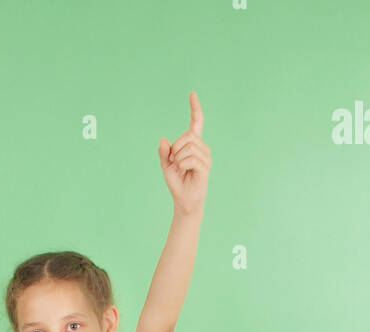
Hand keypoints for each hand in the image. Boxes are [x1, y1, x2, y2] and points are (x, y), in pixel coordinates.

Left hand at [158, 91, 210, 215]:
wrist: (183, 200)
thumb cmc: (176, 181)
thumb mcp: (165, 165)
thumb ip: (164, 152)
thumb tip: (163, 140)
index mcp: (193, 144)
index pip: (196, 122)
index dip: (194, 108)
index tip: (192, 94)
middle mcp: (202, 147)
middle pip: (187, 136)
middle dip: (176, 149)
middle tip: (175, 163)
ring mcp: (205, 157)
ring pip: (188, 147)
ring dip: (178, 159)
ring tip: (181, 169)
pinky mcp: (205, 167)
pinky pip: (190, 158)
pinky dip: (182, 165)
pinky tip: (184, 172)